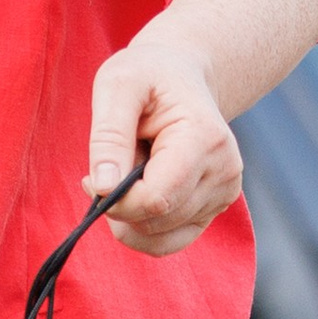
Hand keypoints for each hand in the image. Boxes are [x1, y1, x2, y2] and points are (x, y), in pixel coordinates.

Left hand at [86, 18, 243, 256]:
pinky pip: (169, 243)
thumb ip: (109, 136)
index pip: (156, 199)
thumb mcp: (118, 86)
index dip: (116, 201)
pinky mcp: (214, 208)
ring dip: (130, 214)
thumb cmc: (147, 75)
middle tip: (111, 166)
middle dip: (119, 205)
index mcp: (205, 139)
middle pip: (156, 219)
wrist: (182, 75)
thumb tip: (102, 187)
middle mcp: (225, 171)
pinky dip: (141, 230)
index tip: (92, 179)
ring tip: (132, 170)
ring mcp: (225, 193)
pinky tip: (134, 197)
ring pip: (160, 236)